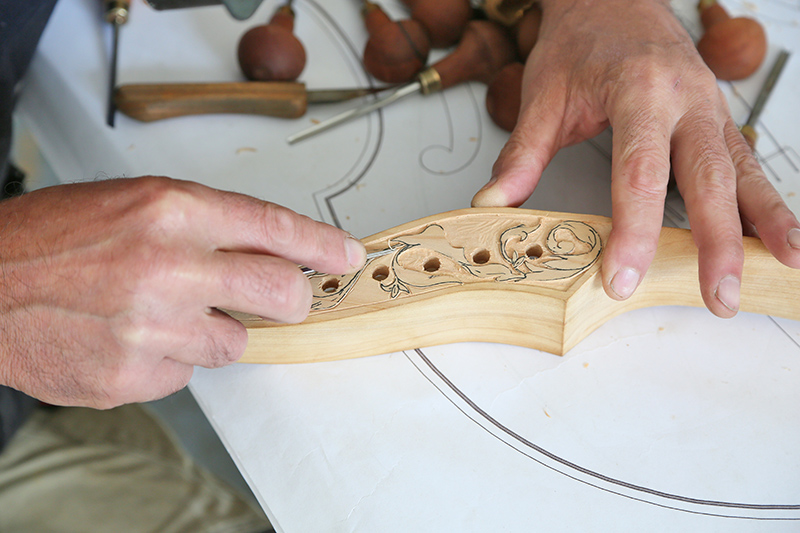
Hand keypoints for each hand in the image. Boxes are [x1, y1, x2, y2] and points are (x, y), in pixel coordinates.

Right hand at [0, 177, 365, 407]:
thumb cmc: (51, 240)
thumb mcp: (135, 203)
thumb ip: (206, 225)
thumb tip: (271, 249)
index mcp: (171, 210)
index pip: (274, 227)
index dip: (320, 246)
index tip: (344, 257)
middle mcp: (169, 266)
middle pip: (280, 293)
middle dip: (289, 298)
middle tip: (279, 297)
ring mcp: (153, 326)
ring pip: (235, 341)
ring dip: (212, 329)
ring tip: (159, 311)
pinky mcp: (135, 374)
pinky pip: (188, 373)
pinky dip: (171, 358)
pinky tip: (131, 337)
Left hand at [473, 0, 799, 316]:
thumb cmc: (581, 42)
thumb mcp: (544, 95)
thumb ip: (522, 154)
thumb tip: (493, 204)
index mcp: (639, 91)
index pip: (638, 171)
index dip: (634, 231)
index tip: (622, 277)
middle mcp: (686, 100)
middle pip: (706, 177)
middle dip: (716, 242)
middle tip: (718, 296)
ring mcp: (710, 108)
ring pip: (742, 170)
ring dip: (762, 224)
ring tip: (782, 266)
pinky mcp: (718, 119)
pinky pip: (748, 163)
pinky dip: (767, 200)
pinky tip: (781, 235)